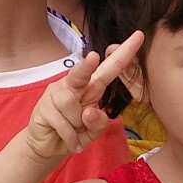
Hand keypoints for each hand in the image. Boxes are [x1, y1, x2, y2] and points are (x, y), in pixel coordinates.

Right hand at [22, 32, 143, 162]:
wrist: (47, 146)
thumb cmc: (74, 132)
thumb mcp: (93, 131)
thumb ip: (99, 123)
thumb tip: (89, 112)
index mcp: (90, 86)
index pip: (109, 67)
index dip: (124, 53)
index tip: (140, 36)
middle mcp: (73, 84)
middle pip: (81, 72)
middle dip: (86, 65)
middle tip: (93, 57)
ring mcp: (55, 93)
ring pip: (73, 107)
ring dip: (78, 126)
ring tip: (75, 131)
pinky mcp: (43, 107)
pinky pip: (63, 124)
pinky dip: (70, 137)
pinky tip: (70, 141)